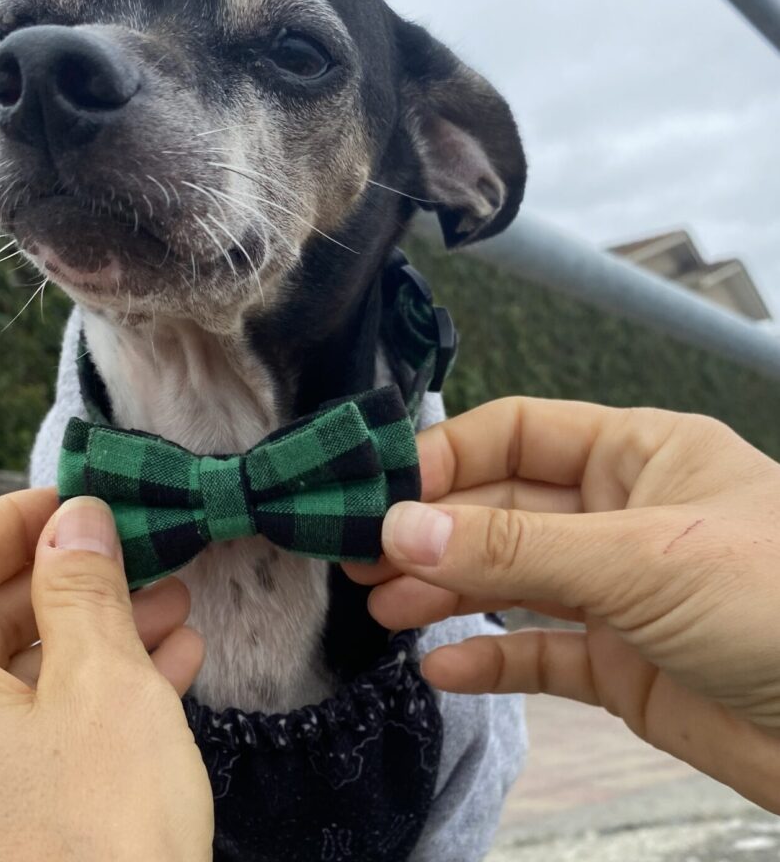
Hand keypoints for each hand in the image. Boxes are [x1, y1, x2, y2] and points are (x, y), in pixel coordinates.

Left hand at [0, 491, 212, 861]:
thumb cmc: (97, 840)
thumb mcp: (102, 686)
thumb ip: (84, 588)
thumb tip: (76, 519)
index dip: (13, 518)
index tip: (76, 497)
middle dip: (72, 581)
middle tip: (141, 553)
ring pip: (12, 677)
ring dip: (97, 636)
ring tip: (175, 607)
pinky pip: (25, 734)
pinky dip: (92, 695)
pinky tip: (170, 668)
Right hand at [346, 397, 779, 811]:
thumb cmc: (779, 604)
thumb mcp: (640, 558)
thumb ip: (516, 547)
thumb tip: (405, 526)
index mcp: (640, 454)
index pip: (520, 433)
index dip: (448, 457)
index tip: (384, 492)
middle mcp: (623, 514)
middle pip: (504, 507)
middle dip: (434, 530)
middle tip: (363, 555)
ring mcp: (621, 591)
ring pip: (513, 579)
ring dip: (446, 590)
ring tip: (385, 608)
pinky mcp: (624, 665)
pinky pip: (542, 653)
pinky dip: (490, 659)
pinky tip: (444, 668)